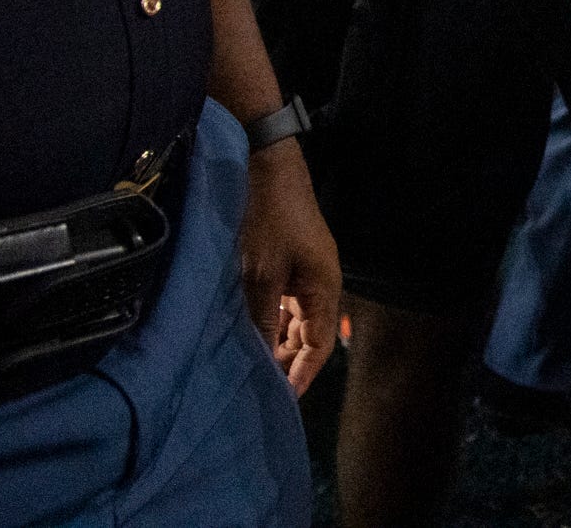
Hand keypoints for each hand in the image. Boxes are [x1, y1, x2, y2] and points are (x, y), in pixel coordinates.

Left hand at [238, 140, 339, 394]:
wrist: (266, 168)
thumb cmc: (269, 220)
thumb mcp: (261, 273)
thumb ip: (262, 317)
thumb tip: (258, 358)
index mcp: (324, 288)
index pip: (319, 345)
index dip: (302, 375)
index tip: (281, 402)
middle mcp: (319, 284)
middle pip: (309, 336)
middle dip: (288, 364)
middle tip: (258, 393)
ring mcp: (304, 273)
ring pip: (293, 322)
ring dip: (275, 345)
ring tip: (248, 371)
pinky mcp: (287, 264)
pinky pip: (281, 306)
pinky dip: (267, 324)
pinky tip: (246, 335)